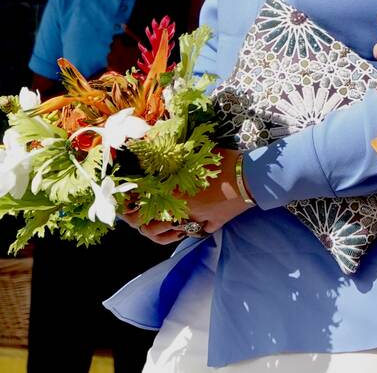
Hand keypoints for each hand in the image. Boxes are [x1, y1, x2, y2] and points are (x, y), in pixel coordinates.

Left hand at [106, 33, 138, 74]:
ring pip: (111, 54)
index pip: (115, 38)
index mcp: (118, 45)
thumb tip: (123, 24)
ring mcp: (109, 61)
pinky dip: (114, 63)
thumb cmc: (139, 58)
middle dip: (117, 47)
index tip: (126, 44)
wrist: (135, 75)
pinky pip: (110, 63)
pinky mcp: (109, 69)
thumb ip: (131, 33)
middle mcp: (111, 52)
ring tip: (123, 60)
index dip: (121, 40)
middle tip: (125, 52)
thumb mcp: (138, 44)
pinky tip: (120, 66)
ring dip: (115, 55)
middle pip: (112, 46)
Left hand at [121, 148, 251, 242]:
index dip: (131, 208)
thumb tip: (153, 143)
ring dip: (163, 230)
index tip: (126, 205)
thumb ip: (175, 157)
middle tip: (136, 216)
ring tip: (160, 222)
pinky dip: (190, 227)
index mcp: (176, 193)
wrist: (250, 178)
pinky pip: (197, 230)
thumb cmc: (223, 162)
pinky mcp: (213, 225)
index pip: (145, 205)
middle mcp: (183, 211)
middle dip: (142, 223)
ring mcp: (198, 220)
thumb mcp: (196, 154)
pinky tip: (189, 220)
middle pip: (153, 226)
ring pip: (173, 232)